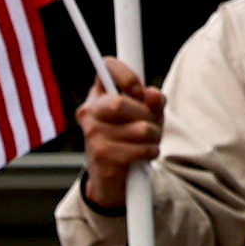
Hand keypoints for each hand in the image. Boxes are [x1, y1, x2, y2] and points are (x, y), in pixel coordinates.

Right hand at [78, 60, 162, 209]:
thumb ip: (154, 101)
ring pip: (140, 128)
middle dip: (146, 114)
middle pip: (119, 103)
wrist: (111, 177)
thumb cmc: (130, 138)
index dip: (126, 75)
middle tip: (152, 122)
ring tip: (149, 140)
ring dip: (154, 135)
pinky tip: (143, 155)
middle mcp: (89, 113)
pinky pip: (141, 149)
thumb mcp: (146, 114)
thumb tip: (153, 94)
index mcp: (98, 96)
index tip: (139, 89)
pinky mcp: (102, 156)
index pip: (105, 68)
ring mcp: (92, 135)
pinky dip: (151, 152)